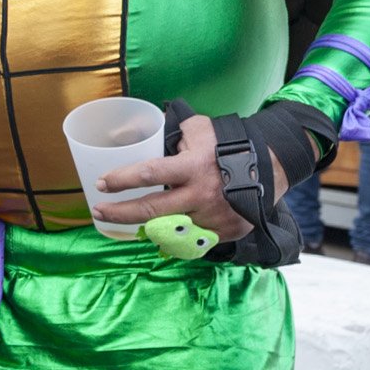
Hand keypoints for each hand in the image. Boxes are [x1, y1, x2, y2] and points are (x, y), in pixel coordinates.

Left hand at [92, 114, 279, 240]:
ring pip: (166, 229)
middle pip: (150, 210)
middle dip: (118, 212)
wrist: (271, 168)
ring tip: (123, 223)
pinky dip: (172, 237)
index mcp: (192, 167)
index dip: (121, 180)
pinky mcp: (222, 232)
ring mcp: (211, 217)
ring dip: (142, 227)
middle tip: (99, 211)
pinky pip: (189, 240)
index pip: (149, 174)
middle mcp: (200, 195)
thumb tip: (136, 130)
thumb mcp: (200, 130)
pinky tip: (157, 232)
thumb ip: (171, 132)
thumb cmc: (228, 146)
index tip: (100, 183)